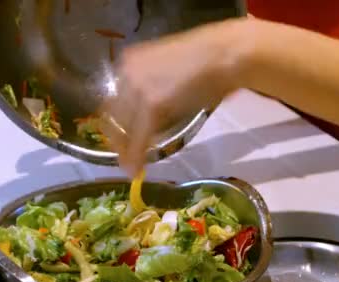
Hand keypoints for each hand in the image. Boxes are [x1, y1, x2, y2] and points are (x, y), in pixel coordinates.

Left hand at [99, 19, 248, 176]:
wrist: (224, 54)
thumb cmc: (207, 62)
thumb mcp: (169, 73)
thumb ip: (153, 90)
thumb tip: (148, 117)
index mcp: (130, 61)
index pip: (114, 100)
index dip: (115, 124)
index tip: (120, 139)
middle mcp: (127, 72)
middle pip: (114, 115)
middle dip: (119, 139)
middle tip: (125, 157)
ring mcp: (138, 88)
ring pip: (124, 128)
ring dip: (126, 150)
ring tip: (130, 166)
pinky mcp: (151, 105)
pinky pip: (139, 138)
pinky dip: (136, 156)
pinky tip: (136, 169)